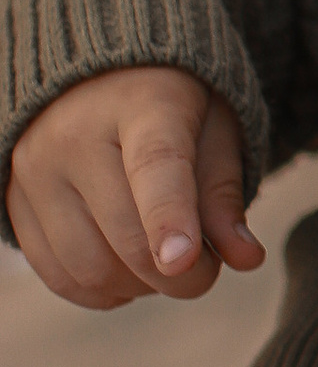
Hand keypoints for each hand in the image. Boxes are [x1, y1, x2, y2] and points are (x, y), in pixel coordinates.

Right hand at [6, 70, 265, 304]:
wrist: (95, 75)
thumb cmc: (170, 106)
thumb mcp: (213, 130)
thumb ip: (226, 194)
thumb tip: (246, 258)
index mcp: (143, 102)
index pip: (154, 165)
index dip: (169, 218)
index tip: (185, 262)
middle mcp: (75, 134)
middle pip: (125, 235)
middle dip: (179, 277)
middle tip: (206, 270)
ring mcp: (35, 170)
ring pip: (90, 267)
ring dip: (141, 287)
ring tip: (164, 262)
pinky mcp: (13, 201)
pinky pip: (59, 276)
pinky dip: (103, 291)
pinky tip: (127, 271)